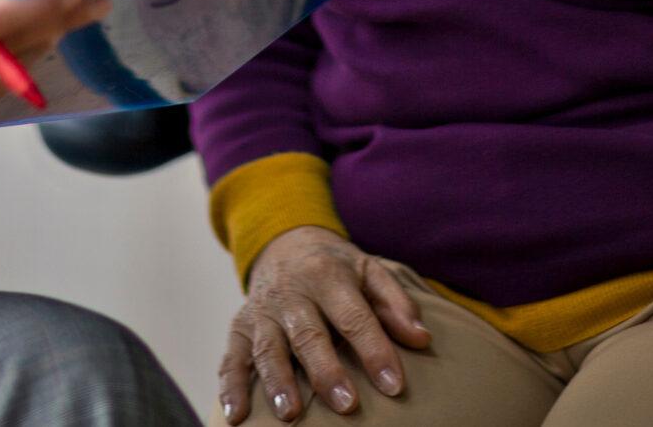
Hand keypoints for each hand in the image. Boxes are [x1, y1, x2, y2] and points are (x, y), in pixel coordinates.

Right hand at [218, 226, 429, 421]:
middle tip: (346, 404)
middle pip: (308, 333)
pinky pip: (231, 356)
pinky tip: (236, 415)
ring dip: (277, 380)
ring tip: (291, 414)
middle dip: (326, 370)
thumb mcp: (368, 270)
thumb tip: (422, 338)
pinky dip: (230, 386)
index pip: (353, 315)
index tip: (394, 385)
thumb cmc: (335, 268)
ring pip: (268, 347)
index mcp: (327, 275)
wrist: (284, 242)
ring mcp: (263, 310)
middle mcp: (291, 292)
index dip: (374, 350)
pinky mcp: (240, 326)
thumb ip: (395, 302)